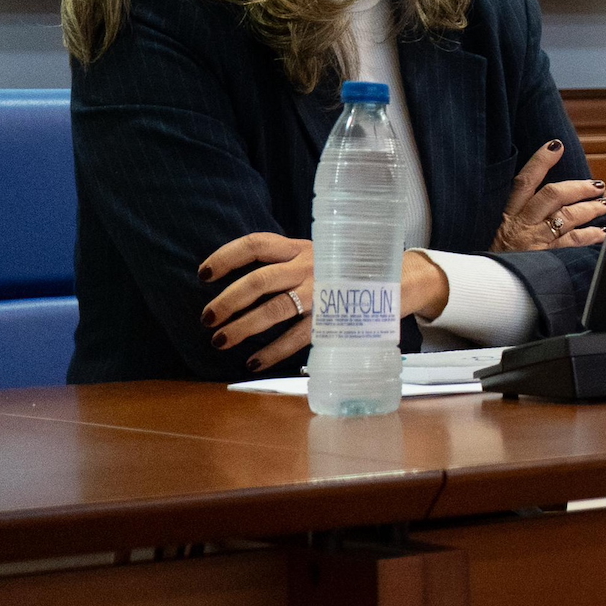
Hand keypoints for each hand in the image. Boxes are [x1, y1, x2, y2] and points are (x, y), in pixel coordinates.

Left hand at [198, 237, 449, 370]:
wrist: (402, 280)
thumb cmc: (348, 270)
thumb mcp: (319, 256)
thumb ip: (286, 264)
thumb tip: (240, 286)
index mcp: (302, 248)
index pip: (257, 244)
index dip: (226, 257)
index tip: (203, 274)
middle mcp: (310, 266)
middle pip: (260, 280)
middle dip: (228, 299)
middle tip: (207, 317)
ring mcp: (323, 292)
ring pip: (275, 309)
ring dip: (243, 327)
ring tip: (220, 341)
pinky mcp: (334, 318)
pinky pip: (298, 337)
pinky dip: (273, 351)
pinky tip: (254, 361)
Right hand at [492, 140, 605, 250]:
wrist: (486, 290)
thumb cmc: (495, 258)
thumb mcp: (498, 232)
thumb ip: (518, 214)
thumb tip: (547, 197)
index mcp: (508, 214)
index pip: (524, 181)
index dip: (540, 161)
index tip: (556, 145)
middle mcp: (522, 224)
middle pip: (554, 195)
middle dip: (578, 187)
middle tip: (596, 185)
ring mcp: (535, 242)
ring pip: (568, 217)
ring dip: (590, 209)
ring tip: (605, 204)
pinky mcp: (545, 259)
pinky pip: (574, 244)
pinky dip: (591, 237)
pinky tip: (602, 233)